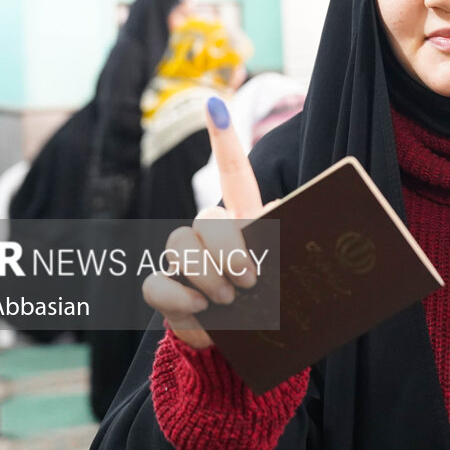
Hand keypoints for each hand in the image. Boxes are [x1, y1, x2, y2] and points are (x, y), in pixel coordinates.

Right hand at [142, 97, 265, 349]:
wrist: (249, 344)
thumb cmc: (276, 302)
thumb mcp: (290, 274)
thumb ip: (291, 248)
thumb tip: (286, 222)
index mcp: (245, 218)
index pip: (233, 172)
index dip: (223, 138)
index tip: (215, 104)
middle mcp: (211, 231)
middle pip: (208, 216)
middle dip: (228, 246)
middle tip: (250, 279)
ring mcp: (185, 259)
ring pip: (179, 242)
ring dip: (206, 272)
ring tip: (231, 298)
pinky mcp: (165, 290)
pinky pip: (157, 283)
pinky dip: (180, 299)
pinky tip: (203, 311)